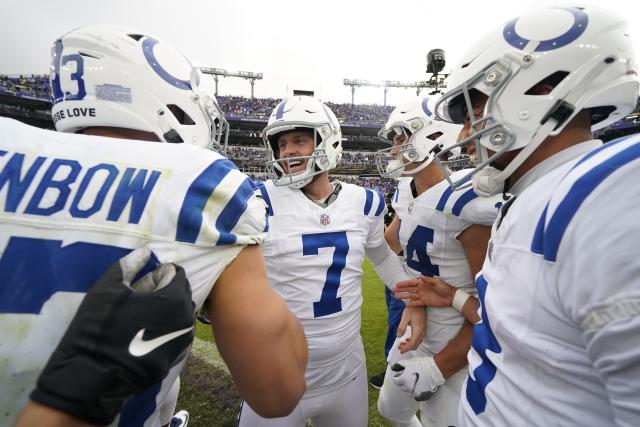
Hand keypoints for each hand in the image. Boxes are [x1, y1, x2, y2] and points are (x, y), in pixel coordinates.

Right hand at [31, 248, 194, 424]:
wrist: (93, 375)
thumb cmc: (100, 326)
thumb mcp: (109, 288)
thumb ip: (129, 266)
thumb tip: (145, 253)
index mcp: (174, 298)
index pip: (177, 275)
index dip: (161, 273)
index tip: (143, 279)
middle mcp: (186, 319)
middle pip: (182, 294)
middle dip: (166, 290)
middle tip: (141, 295)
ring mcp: (182, 341)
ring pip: (180, 315)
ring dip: (167, 310)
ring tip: (142, 314)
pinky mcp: (174, 359)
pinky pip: (175, 335)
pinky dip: (166, 328)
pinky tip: (144, 332)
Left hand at [391, 357, 444, 400]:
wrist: (436, 370)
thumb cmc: (422, 365)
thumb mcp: (409, 362)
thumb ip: (399, 365)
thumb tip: (393, 368)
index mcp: (404, 380)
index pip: (395, 381)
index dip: (397, 376)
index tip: (400, 373)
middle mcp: (408, 388)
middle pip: (401, 387)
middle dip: (402, 382)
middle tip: (407, 376)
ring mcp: (416, 393)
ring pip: (408, 392)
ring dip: (409, 387)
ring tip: (414, 380)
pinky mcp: (423, 396)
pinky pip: (416, 397)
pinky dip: (416, 392)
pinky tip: (419, 387)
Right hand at [393, 276, 455, 307]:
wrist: (450, 297)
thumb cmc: (444, 288)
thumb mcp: (437, 282)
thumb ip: (428, 280)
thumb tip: (420, 276)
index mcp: (423, 283)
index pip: (411, 283)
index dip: (404, 283)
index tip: (397, 284)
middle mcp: (421, 289)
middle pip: (408, 289)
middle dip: (400, 290)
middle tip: (392, 290)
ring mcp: (422, 296)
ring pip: (410, 296)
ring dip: (403, 296)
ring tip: (395, 297)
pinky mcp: (425, 302)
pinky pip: (416, 303)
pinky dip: (411, 304)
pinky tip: (405, 305)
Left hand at [396, 306, 425, 353]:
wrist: (418, 302)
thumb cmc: (412, 309)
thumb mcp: (405, 317)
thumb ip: (401, 327)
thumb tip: (399, 337)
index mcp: (418, 330)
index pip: (413, 344)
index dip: (406, 348)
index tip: (400, 350)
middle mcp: (422, 332)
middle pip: (415, 344)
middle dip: (407, 348)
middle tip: (399, 347)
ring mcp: (423, 330)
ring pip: (417, 342)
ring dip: (410, 345)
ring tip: (401, 344)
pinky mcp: (422, 329)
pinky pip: (418, 338)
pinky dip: (412, 341)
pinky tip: (407, 339)